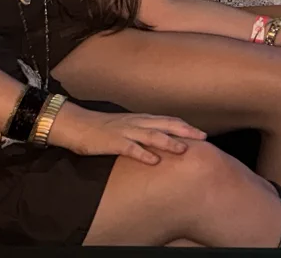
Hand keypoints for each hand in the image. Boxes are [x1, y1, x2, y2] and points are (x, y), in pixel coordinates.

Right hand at [49, 101, 205, 164]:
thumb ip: (143, 133)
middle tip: (204, 138)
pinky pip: (130, 148)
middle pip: (166, 124)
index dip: (186, 126)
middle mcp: (137, 122)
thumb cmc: (102, 129)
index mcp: (141, 119)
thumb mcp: (127, 128)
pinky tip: (154, 161)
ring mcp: (125, 131)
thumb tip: (160, 144)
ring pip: (152, 135)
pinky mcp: (112, 142)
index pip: (169, 120)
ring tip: (184, 149)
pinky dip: (143, 154)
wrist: (76, 125)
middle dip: (186, 131)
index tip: (202, 134)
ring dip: (169, 141)